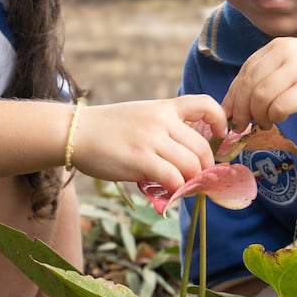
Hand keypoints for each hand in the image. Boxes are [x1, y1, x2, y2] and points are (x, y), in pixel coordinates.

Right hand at [72, 94, 226, 191]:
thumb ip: (163, 129)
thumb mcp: (140, 115)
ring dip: (192, 182)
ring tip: (184, 188)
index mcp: (163, 107)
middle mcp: (161, 121)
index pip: (204, 104)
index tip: (220, 135)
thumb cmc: (106, 128)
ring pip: (190, 164)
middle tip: (200, 179)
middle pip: (201, 146)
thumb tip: (185, 158)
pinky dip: (177, 189)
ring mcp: (151, 140)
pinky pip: (172, 178)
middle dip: (206, 168)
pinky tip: (171, 193)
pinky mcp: (140, 160)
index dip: (220, 120)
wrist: (75, 132)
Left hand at [224, 37, 296, 129]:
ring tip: (264, 123)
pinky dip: (273, 118)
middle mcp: (287, 52)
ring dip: (258, 115)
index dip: (234, 94)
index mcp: (279, 46)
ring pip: (261, 97)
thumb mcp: (291, 69)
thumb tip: (232, 105)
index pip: (246, 70)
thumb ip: (265, 80)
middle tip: (243, 125)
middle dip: (242, 109)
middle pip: (250, 84)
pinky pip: (279, 107)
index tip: (231, 113)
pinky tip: (277, 121)